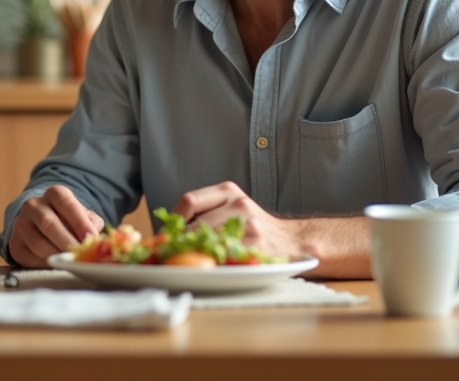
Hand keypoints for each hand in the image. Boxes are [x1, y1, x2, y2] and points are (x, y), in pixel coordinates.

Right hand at [8, 185, 104, 267]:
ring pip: (37, 243)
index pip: (66, 204)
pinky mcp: (14, 243)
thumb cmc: (67, 221)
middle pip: (49, 224)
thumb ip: (90, 224)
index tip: (90, 238)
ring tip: (69, 262)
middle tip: (80, 256)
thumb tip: (96, 240)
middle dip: (67, 242)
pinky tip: (55, 264)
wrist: (40, 223)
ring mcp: (21, 223)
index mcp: (54, 193)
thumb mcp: (81, 215)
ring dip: (56, 255)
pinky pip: (28, 257)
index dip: (79, 222)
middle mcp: (33, 205)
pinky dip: (44, 264)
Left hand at [173, 181, 303, 258]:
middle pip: (195, 224)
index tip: (164, 236)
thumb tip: (165, 232)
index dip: (173, 221)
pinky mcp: (257, 247)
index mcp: (227, 190)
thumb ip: (204, 210)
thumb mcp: (231, 206)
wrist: (293, 241)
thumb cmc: (254, 226)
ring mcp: (249, 225)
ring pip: (206, 242)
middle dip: (178, 243)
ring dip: (192, 256)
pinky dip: (211, 264)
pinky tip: (208, 267)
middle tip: (169, 256)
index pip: (188, 201)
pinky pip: (224, 257)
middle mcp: (239, 204)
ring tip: (187, 264)